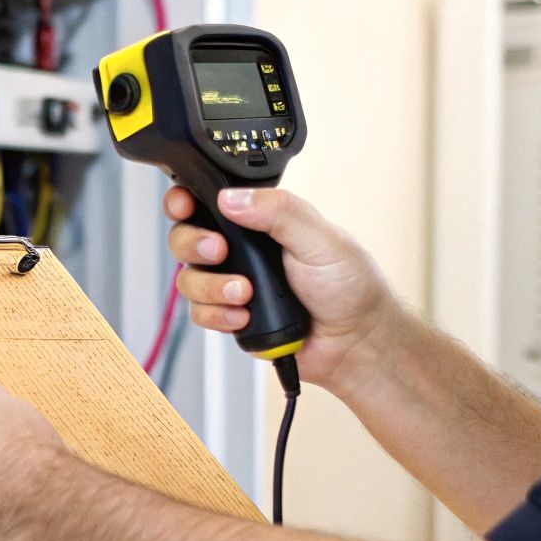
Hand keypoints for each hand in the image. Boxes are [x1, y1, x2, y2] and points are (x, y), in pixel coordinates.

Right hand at [165, 186, 398, 393]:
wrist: (355, 342)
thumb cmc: (349, 286)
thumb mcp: (321, 238)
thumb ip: (279, 211)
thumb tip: (232, 198)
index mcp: (260, 221)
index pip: (209, 201)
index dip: (185, 200)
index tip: (185, 206)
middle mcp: (241, 251)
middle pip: (185, 238)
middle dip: (193, 244)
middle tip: (219, 251)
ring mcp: (232, 284)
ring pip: (188, 280)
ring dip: (211, 287)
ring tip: (245, 294)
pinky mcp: (230, 317)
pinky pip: (200, 314)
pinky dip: (218, 316)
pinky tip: (245, 317)